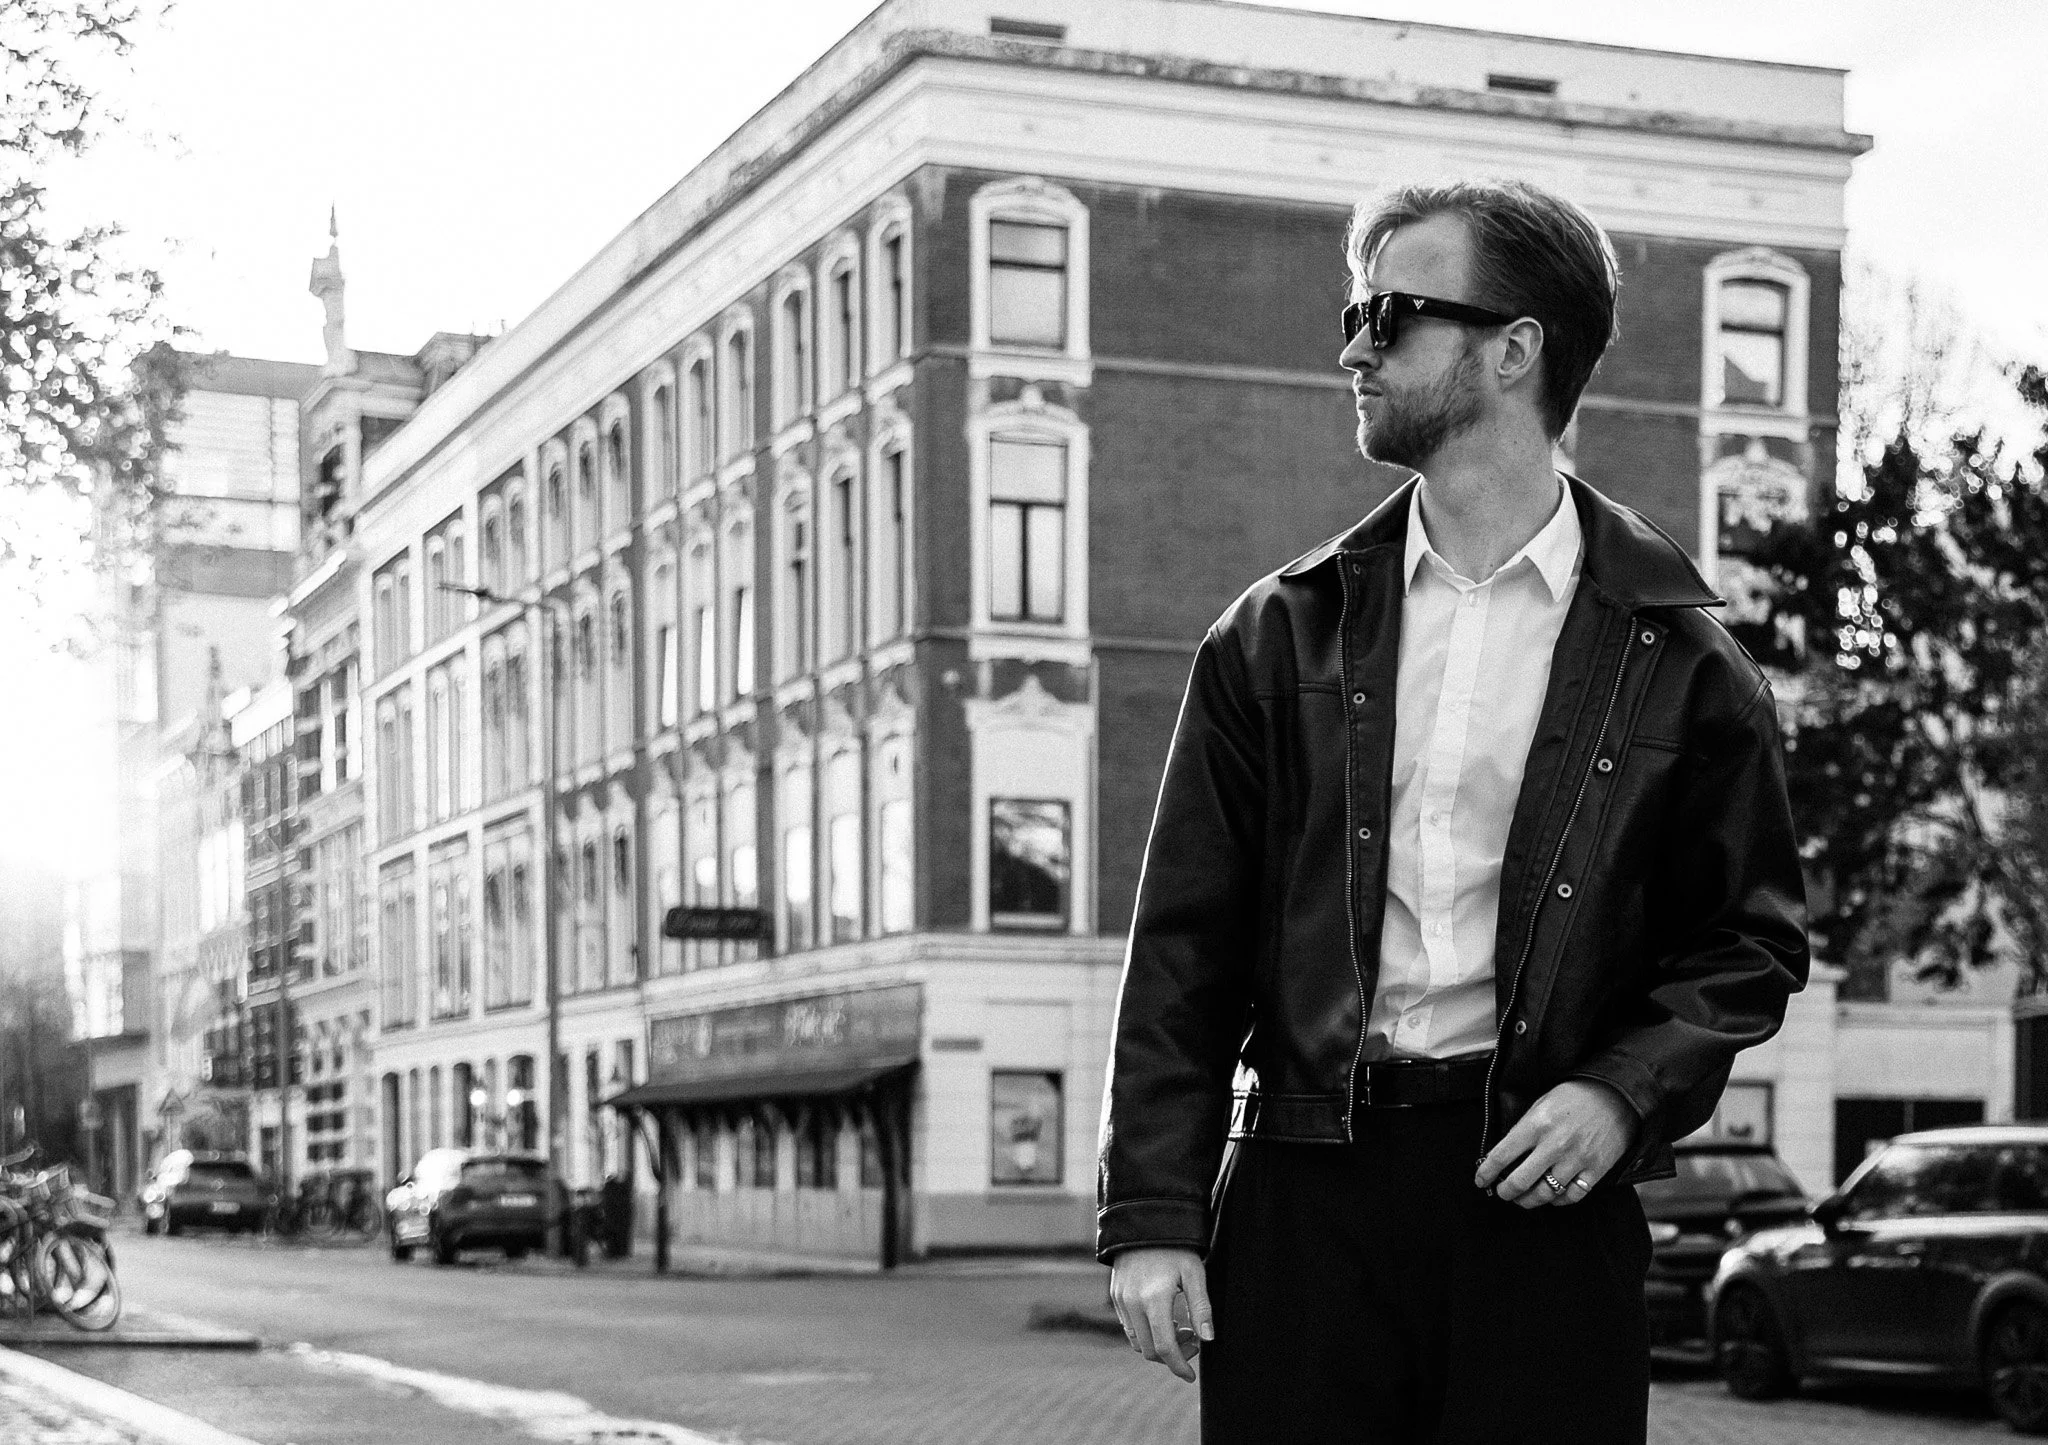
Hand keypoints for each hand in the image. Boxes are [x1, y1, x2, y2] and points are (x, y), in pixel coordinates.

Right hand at [1108, 1246, 1211, 1381]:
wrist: (1144, 1220)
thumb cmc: (1176, 1247)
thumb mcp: (1195, 1273)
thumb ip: (1202, 1307)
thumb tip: (1208, 1339)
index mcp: (1155, 1299)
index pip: (1165, 1347)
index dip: (1179, 1366)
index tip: (1191, 1376)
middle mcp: (1133, 1303)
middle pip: (1149, 1350)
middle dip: (1173, 1356)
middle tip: (1194, 1342)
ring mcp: (1120, 1300)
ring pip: (1137, 1341)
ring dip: (1158, 1345)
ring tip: (1180, 1328)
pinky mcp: (1115, 1296)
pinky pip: (1128, 1327)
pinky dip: (1146, 1332)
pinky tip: (1163, 1318)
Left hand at [1473, 1079, 1636, 1208]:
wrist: (1615, 1096)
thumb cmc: (1574, 1097)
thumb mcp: (1541, 1104)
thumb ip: (1524, 1129)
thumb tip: (1506, 1155)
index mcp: (1536, 1125)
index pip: (1501, 1156)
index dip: (1486, 1172)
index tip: (1480, 1179)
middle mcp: (1554, 1145)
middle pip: (1520, 1182)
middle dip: (1505, 1192)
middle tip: (1502, 1193)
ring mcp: (1576, 1160)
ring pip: (1545, 1193)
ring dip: (1529, 1200)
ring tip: (1523, 1198)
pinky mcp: (1595, 1170)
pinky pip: (1572, 1196)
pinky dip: (1558, 1200)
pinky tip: (1551, 1196)